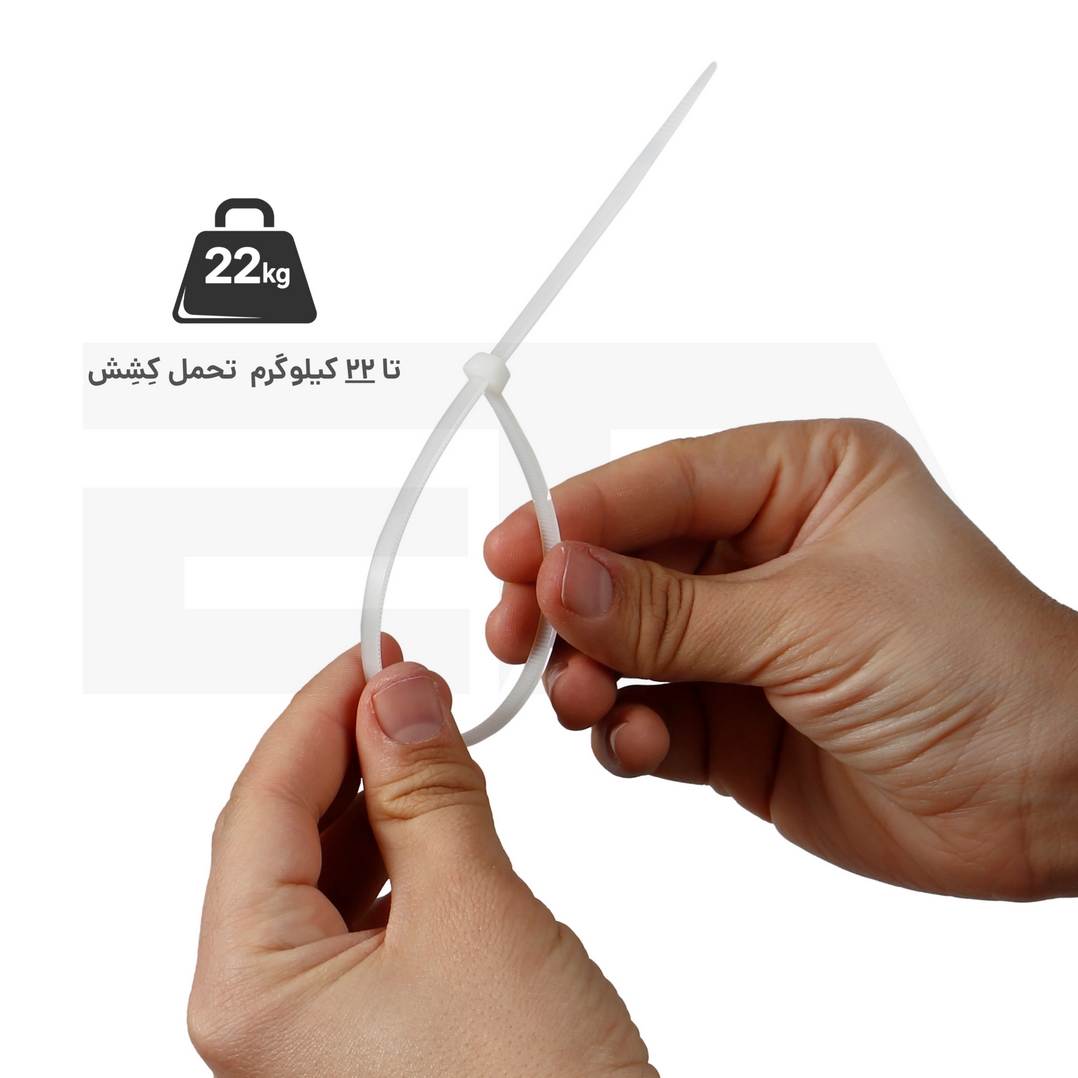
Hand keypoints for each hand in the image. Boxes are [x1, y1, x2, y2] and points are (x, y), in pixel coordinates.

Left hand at [189, 639, 655, 1076]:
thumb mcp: (474, 916)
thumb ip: (425, 792)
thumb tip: (397, 693)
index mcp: (249, 988)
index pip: (259, 805)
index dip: (318, 712)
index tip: (375, 652)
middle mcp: (266, 1013)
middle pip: (281, 835)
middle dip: (346, 747)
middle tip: (409, 682)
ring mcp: (319, 1028)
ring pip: (326, 871)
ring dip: (376, 794)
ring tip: (430, 735)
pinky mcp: (376, 1030)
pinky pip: (367, 912)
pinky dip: (401, 848)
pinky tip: (438, 813)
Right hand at [485, 420, 1077, 899]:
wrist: (1052, 801)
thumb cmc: (978, 670)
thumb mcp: (812, 620)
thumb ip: (672, 610)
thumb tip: (559, 579)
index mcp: (799, 483)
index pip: (660, 483)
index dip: (577, 515)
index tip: (510, 553)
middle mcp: (763, 554)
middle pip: (626, 564)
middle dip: (569, 603)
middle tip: (519, 636)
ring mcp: (743, 641)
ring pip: (625, 645)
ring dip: (592, 674)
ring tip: (586, 702)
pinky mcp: (734, 721)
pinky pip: (649, 716)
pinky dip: (627, 733)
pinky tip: (638, 746)